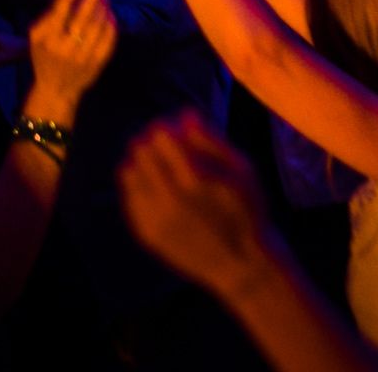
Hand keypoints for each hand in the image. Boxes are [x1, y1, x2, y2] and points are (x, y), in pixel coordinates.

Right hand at [23, 0, 117, 125]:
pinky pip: (109, 37)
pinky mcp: (99, 61)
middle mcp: (66, 48)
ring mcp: (84, 56)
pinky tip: (109, 13)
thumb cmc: (45, 55)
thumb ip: (51, 13)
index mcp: (47, 41)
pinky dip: (110, 22)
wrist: (57, 88)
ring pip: (98, 25)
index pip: (58, 16)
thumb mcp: (37, 37)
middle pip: (83, 17)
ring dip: (103, 7)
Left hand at [120, 112, 283, 297]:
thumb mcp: (243, 171)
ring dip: (139, 161)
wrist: (241, 263)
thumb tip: (186, 113)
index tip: (170, 125)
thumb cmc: (248, 210)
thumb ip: (213, 141)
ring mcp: (155, 218)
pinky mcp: (147, 233)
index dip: (164, 127)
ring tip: (154, 160)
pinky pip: (129, 198)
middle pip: (142, 153)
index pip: (162, 138)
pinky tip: (149, 182)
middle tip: (160, 140)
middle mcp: (170, 198)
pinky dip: (135, 184)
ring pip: (130, 174)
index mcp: (196, 178)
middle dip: (149, 141)